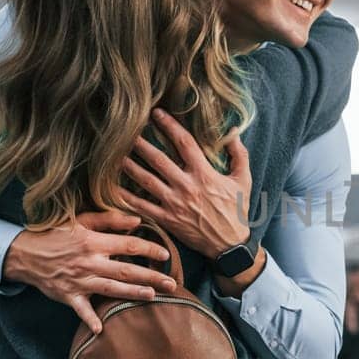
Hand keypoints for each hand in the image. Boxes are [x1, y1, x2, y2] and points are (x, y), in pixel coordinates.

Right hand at [2, 210, 176, 332]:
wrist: (26, 253)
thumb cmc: (56, 234)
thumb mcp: (81, 220)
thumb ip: (110, 219)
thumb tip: (136, 220)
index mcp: (93, 242)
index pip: (128, 245)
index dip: (149, 249)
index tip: (166, 254)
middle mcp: (89, 262)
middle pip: (126, 270)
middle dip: (151, 276)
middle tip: (172, 283)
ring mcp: (79, 280)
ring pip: (111, 288)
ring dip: (132, 293)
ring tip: (152, 296)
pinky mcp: (69, 295)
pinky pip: (81, 310)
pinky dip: (89, 320)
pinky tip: (101, 330)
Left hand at [119, 110, 251, 256]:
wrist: (229, 245)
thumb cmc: (237, 210)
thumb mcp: (244, 180)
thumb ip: (239, 154)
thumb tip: (234, 130)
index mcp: (204, 174)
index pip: (184, 143)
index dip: (170, 125)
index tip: (157, 113)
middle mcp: (186, 186)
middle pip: (158, 159)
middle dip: (141, 143)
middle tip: (127, 130)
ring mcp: (174, 203)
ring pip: (146, 180)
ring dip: (130, 166)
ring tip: (117, 154)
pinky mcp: (167, 219)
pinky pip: (142, 206)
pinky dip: (127, 197)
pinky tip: (114, 187)